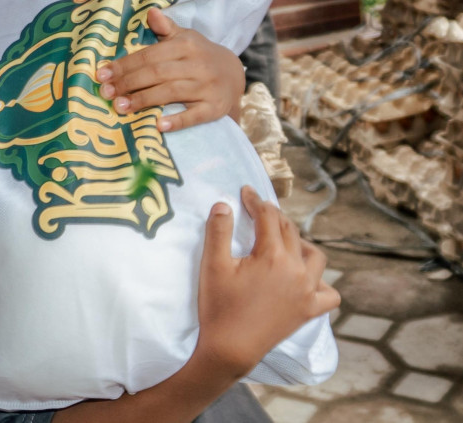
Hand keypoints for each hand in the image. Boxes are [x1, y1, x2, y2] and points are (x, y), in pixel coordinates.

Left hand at [96, 8, 243, 131]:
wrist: (234, 76)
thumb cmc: (199, 56)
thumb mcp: (185, 38)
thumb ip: (165, 28)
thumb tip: (150, 11)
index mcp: (186, 45)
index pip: (149, 55)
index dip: (124, 65)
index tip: (102, 74)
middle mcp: (198, 64)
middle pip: (157, 73)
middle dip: (128, 83)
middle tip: (106, 93)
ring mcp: (207, 86)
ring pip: (171, 92)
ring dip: (143, 100)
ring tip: (120, 107)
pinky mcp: (214, 107)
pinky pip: (195, 115)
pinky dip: (178, 120)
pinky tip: (159, 125)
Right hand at [195, 187, 339, 377]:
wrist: (230, 349)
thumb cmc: (218, 307)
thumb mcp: (212, 265)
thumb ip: (219, 231)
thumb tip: (224, 204)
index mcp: (273, 256)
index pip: (267, 217)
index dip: (255, 201)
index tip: (245, 192)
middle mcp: (297, 270)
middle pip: (290, 231)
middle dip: (273, 216)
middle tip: (257, 210)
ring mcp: (307, 292)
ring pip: (315, 256)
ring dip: (301, 243)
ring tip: (283, 242)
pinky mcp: (310, 311)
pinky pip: (329, 292)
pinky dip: (321, 282)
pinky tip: (305, 279)